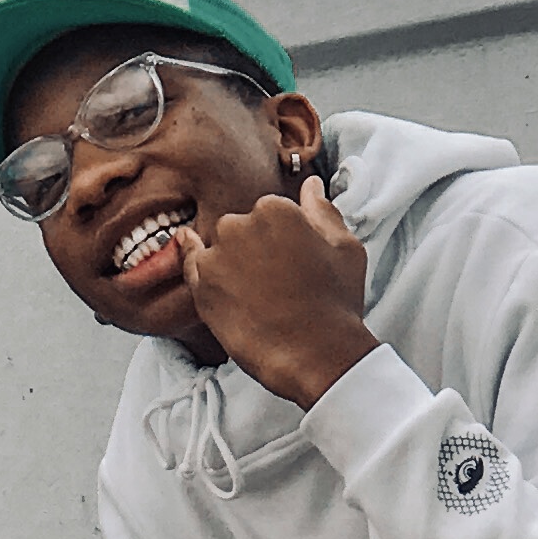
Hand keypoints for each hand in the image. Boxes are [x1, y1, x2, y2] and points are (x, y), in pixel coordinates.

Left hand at [181, 176, 373, 408]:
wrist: (314, 354)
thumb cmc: (335, 302)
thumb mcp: (345, 248)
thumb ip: (323, 211)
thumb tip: (311, 185)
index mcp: (275, 208)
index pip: (269, 213)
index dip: (279, 238)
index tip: (288, 261)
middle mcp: (239, 225)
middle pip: (239, 228)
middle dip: (252, 247)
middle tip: (273, 281)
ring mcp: (216, 256)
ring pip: (217, 248)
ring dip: (229, 262)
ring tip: (254, 294)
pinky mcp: (200, 287)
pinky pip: (191, 267)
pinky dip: (197, 266)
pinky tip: (207, 270)